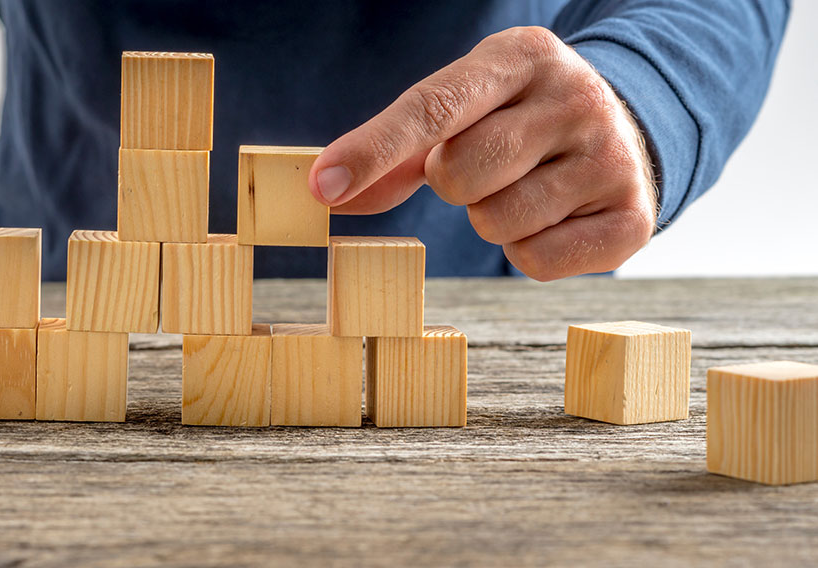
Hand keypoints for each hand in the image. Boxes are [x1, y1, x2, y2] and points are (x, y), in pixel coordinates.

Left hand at [310, 26, 656, 280]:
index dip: (373, 150)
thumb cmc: (517, 120)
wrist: (627, 130)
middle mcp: (576, 98)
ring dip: (492, 219)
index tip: (324, 186)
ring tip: (524, 188)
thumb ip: (394, 152)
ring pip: (497, 223)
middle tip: (484, 166)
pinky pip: (535, 262)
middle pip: (459, 173)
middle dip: (453, 183)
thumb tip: (328, 194)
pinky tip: (551, 217)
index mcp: (523, 56)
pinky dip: (528, 251)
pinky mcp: (632, 218)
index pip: (433, 107)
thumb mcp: (465, 110)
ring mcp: (611, 157)